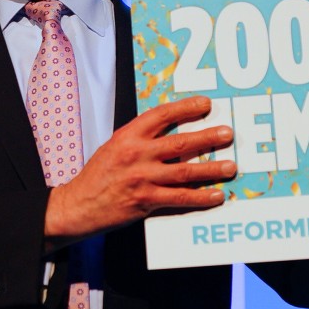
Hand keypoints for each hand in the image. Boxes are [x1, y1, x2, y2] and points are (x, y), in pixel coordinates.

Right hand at [44, 95, 234, 247]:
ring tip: (231, 166)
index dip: (186, 108)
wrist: (78, 205)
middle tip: (228, 133)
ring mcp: (142, 178)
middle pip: (180, 143)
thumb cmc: (98, 175)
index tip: (206, 104)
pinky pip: (180, 198)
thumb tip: (172, 132)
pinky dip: (201, 197)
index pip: (161, 115)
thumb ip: (141, 139)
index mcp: (128, 136)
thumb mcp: (115, 147)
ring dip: (211, 169)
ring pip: (185, 172)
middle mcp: (136, 154)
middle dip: (207, 137)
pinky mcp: (145, 201)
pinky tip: (217, 195)